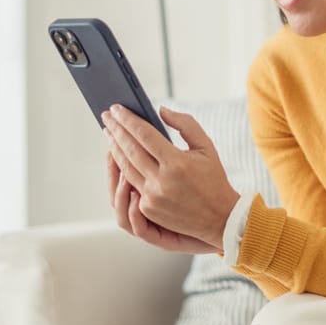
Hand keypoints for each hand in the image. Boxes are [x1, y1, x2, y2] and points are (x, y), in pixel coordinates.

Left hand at [103, 105, 239, 253]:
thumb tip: (161, 111)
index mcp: (177, 162)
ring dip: (114, 148)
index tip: (116, 108)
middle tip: (106, 116)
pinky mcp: (148, 208)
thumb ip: (186, 124)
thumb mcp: (207, 147)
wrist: (219, 217)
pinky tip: (118, 155)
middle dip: (116, 130)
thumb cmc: (213, 178)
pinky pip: (131, 184)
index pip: (144, 135)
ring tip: (109, 133)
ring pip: (125, 167)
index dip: (128, 119)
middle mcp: (162, 180)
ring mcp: (153, 196)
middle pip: (129, 149)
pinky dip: (122, 168)